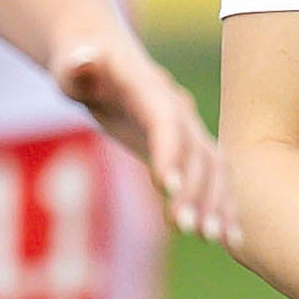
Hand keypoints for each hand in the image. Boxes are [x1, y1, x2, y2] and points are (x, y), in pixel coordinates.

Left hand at [51, 38, 234, 245]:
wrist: (107, 61)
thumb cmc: (81, 68)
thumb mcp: (69, 65)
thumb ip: (74, 66)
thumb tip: (84, 59)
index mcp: (151, 92)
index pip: (166, 122)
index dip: (169, 151)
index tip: (166, 187)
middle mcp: (179, 112)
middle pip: (197, 151)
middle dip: (196, 190)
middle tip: (188, 229)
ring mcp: (188, 130)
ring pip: (215, 168)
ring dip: (218, 203)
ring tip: (215, 239)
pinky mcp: (189, 150)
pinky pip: (214, 179)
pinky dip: (224, 206)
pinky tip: (229, 238)